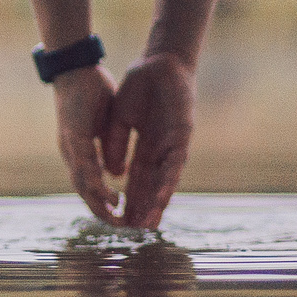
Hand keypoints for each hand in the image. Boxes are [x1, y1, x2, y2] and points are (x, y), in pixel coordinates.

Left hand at [51, 65, 119, 223]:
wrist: (75, 68)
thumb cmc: (91, 93)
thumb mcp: (108, 124)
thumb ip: (111, 147)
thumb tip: (115, 172)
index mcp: (83, 152)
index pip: (95, 184)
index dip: (111, 203)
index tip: (129, 220)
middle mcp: (73, 153)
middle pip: (87, 190)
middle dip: (105, 211)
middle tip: (125, 229)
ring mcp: (70, 144)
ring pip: (82, 181)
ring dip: (98, 201)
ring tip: (116, 218)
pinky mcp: (72, 132)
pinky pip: (82, 161)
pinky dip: (92, 179)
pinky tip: (105, 191)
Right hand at [103, 53, 195, 228]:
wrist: (157, 64)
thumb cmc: (138, 88)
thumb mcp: (117, 120)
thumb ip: (116, 145)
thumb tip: (113, 173)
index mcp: (145, 146)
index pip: (138, 179)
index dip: (130, 198)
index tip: (121, 219)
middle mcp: (161, 149)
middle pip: (153, 184)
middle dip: (145, 208)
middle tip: (138, 232)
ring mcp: (173, 143)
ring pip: (166, 178)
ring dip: (158, 200)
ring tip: (151, 222)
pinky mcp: (183, 134)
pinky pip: (177, 161)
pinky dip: (169, 179)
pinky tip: (162, 195)